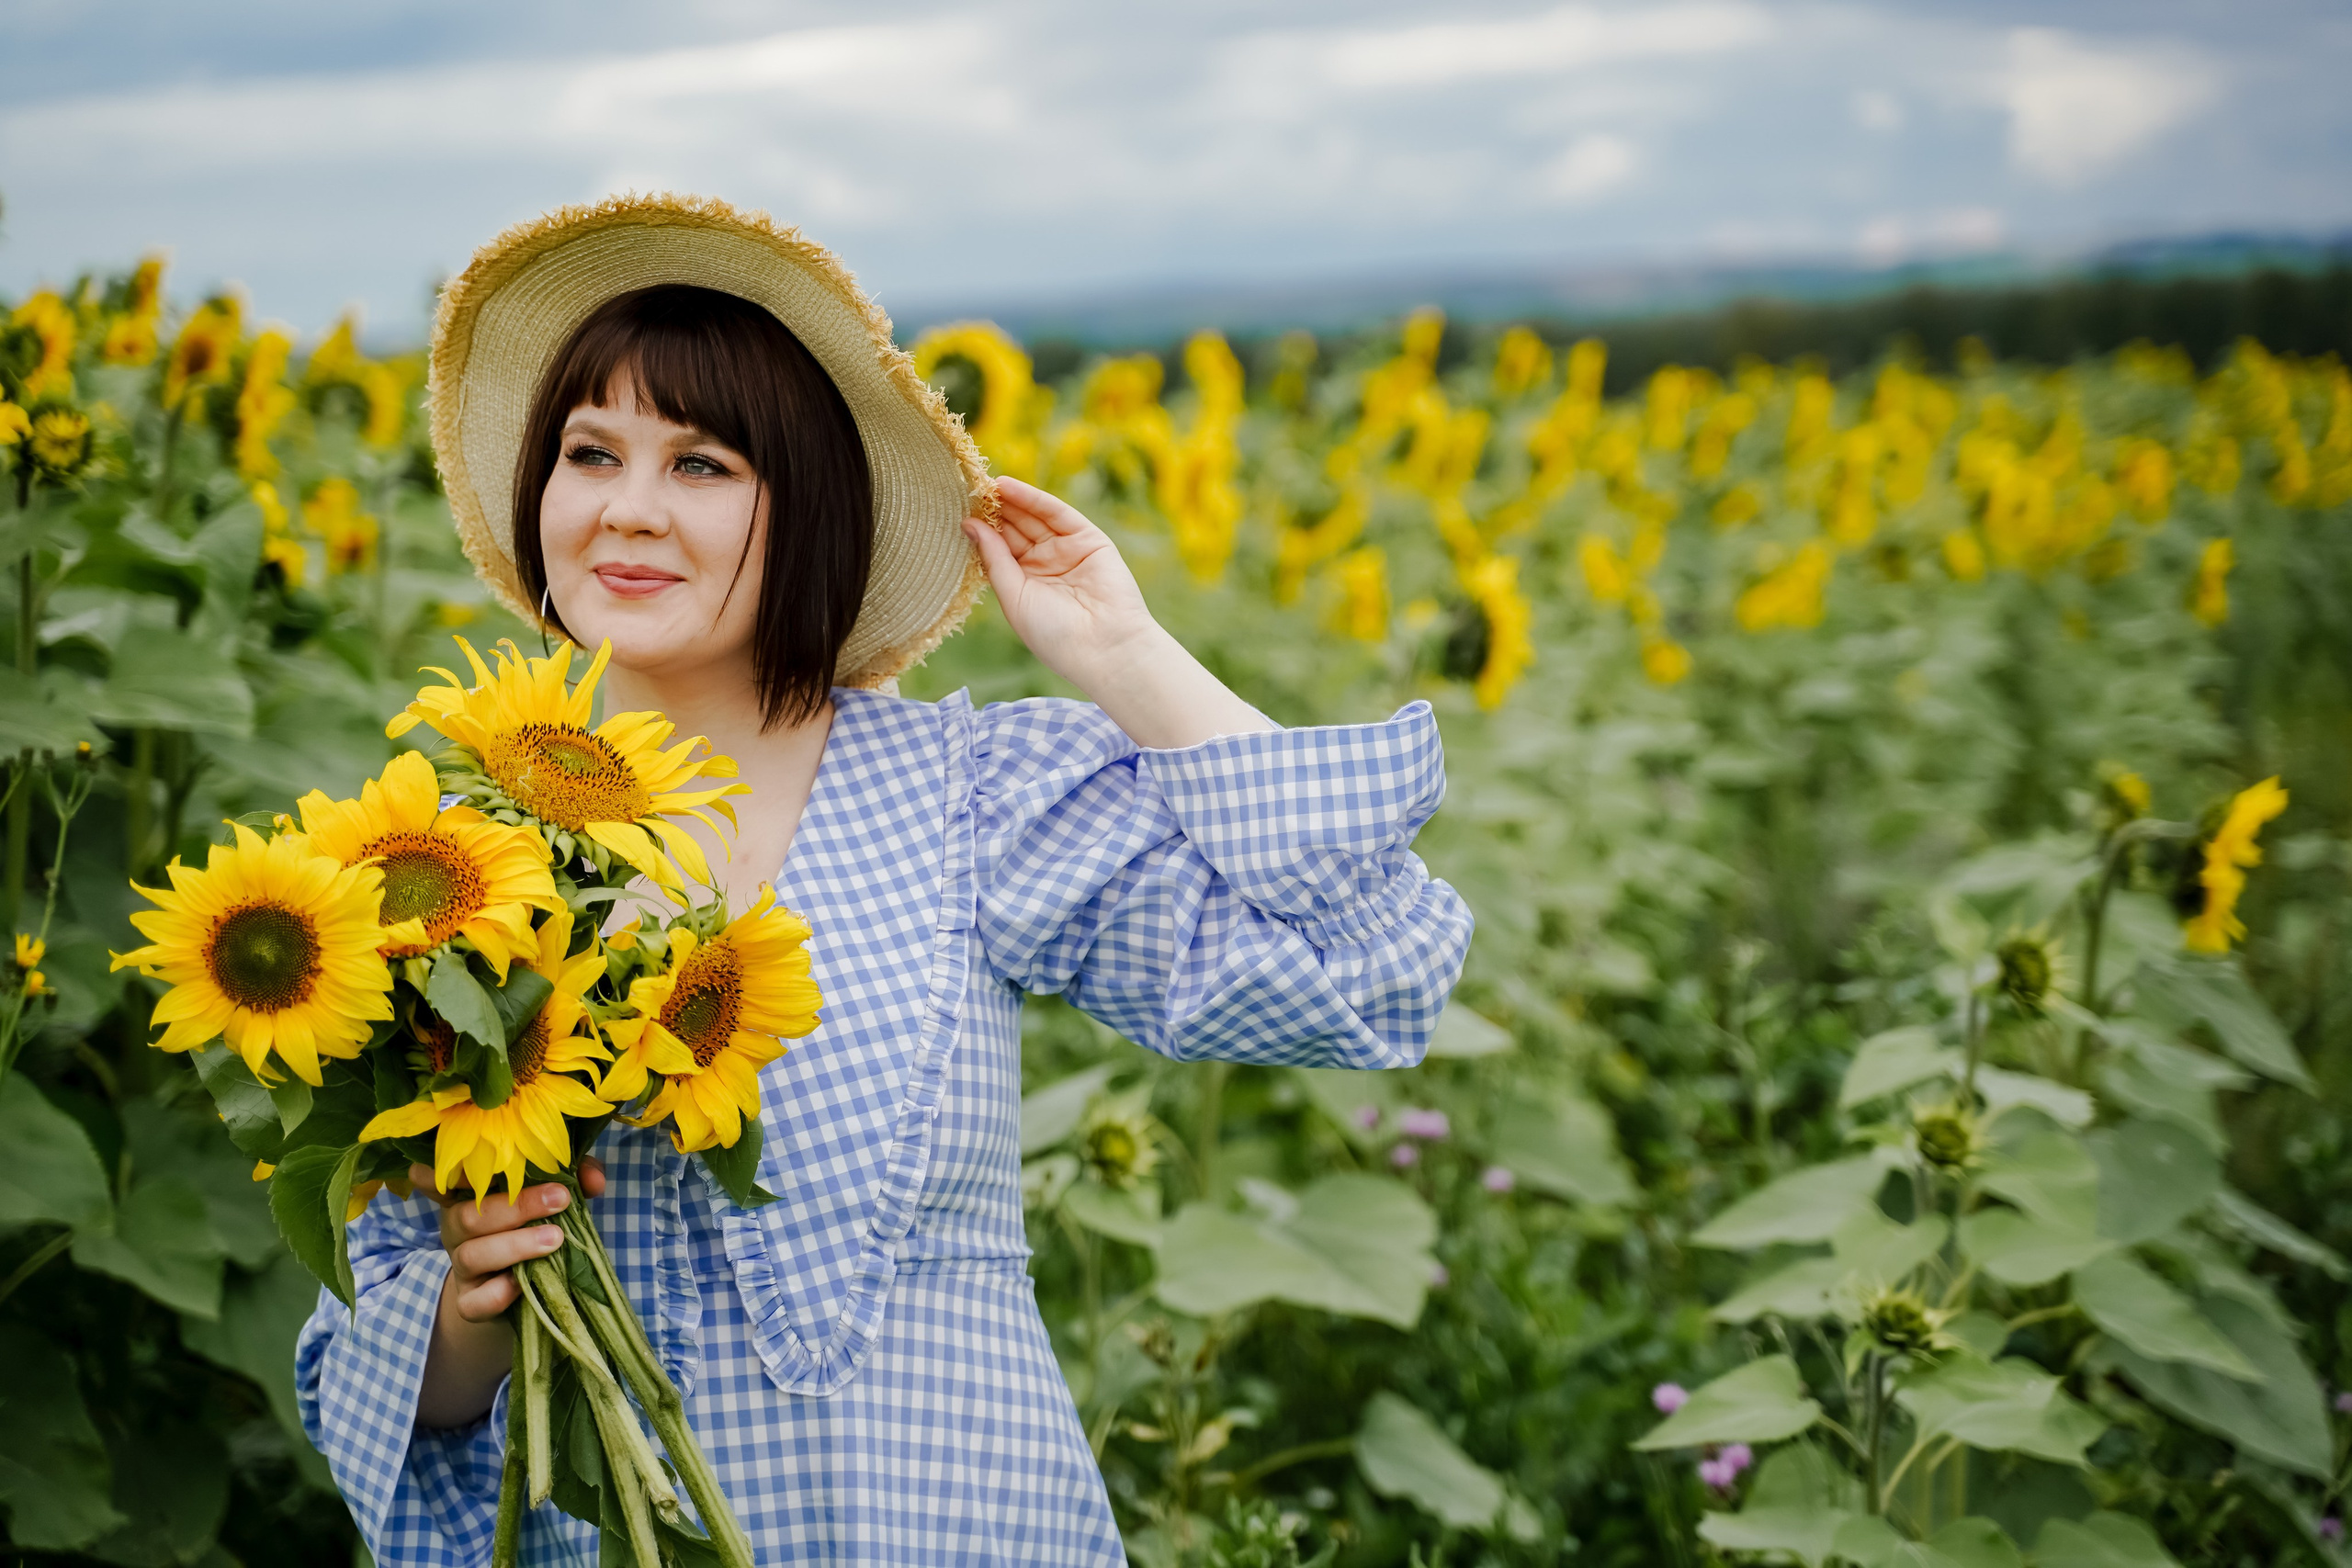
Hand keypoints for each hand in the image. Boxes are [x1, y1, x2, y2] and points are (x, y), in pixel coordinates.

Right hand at [412, 1157, 605, 1428]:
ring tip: (555, 1239)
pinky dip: (498, 1293)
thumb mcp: (553, 1197)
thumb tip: (593, 1179)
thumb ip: (574, 1177)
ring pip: (472, 1255)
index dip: (438, 1174)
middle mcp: (458, 1229)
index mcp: (470, 1196)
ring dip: (516, 1245)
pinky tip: (522, 1283)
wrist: (522, 1291)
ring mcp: (461, 1267)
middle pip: (468, 1215)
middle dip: (516, 1206)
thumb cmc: (536, 1227)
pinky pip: (475, 1301)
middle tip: (560, 1199)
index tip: (454, 1165)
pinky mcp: (470, 1303)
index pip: (442, 1181)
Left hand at [961, 477, 1160, 690]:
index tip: (955, 511)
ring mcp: (1066, 550)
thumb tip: (969, 525)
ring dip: (1009, 501)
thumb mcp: (1013, 597)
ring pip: (1033, 518)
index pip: (999, 550)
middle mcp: (1045, 565)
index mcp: (1025, 584)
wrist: (1103, 646)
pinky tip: (1007, 486)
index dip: (980, 531)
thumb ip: (994, 558)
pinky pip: (1056, 513)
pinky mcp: (1088, 539)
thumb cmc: (1053, 634)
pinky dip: (1032, 498)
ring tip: (982, 484)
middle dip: (992, 511)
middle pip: (1014, 530)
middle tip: (965, 489)